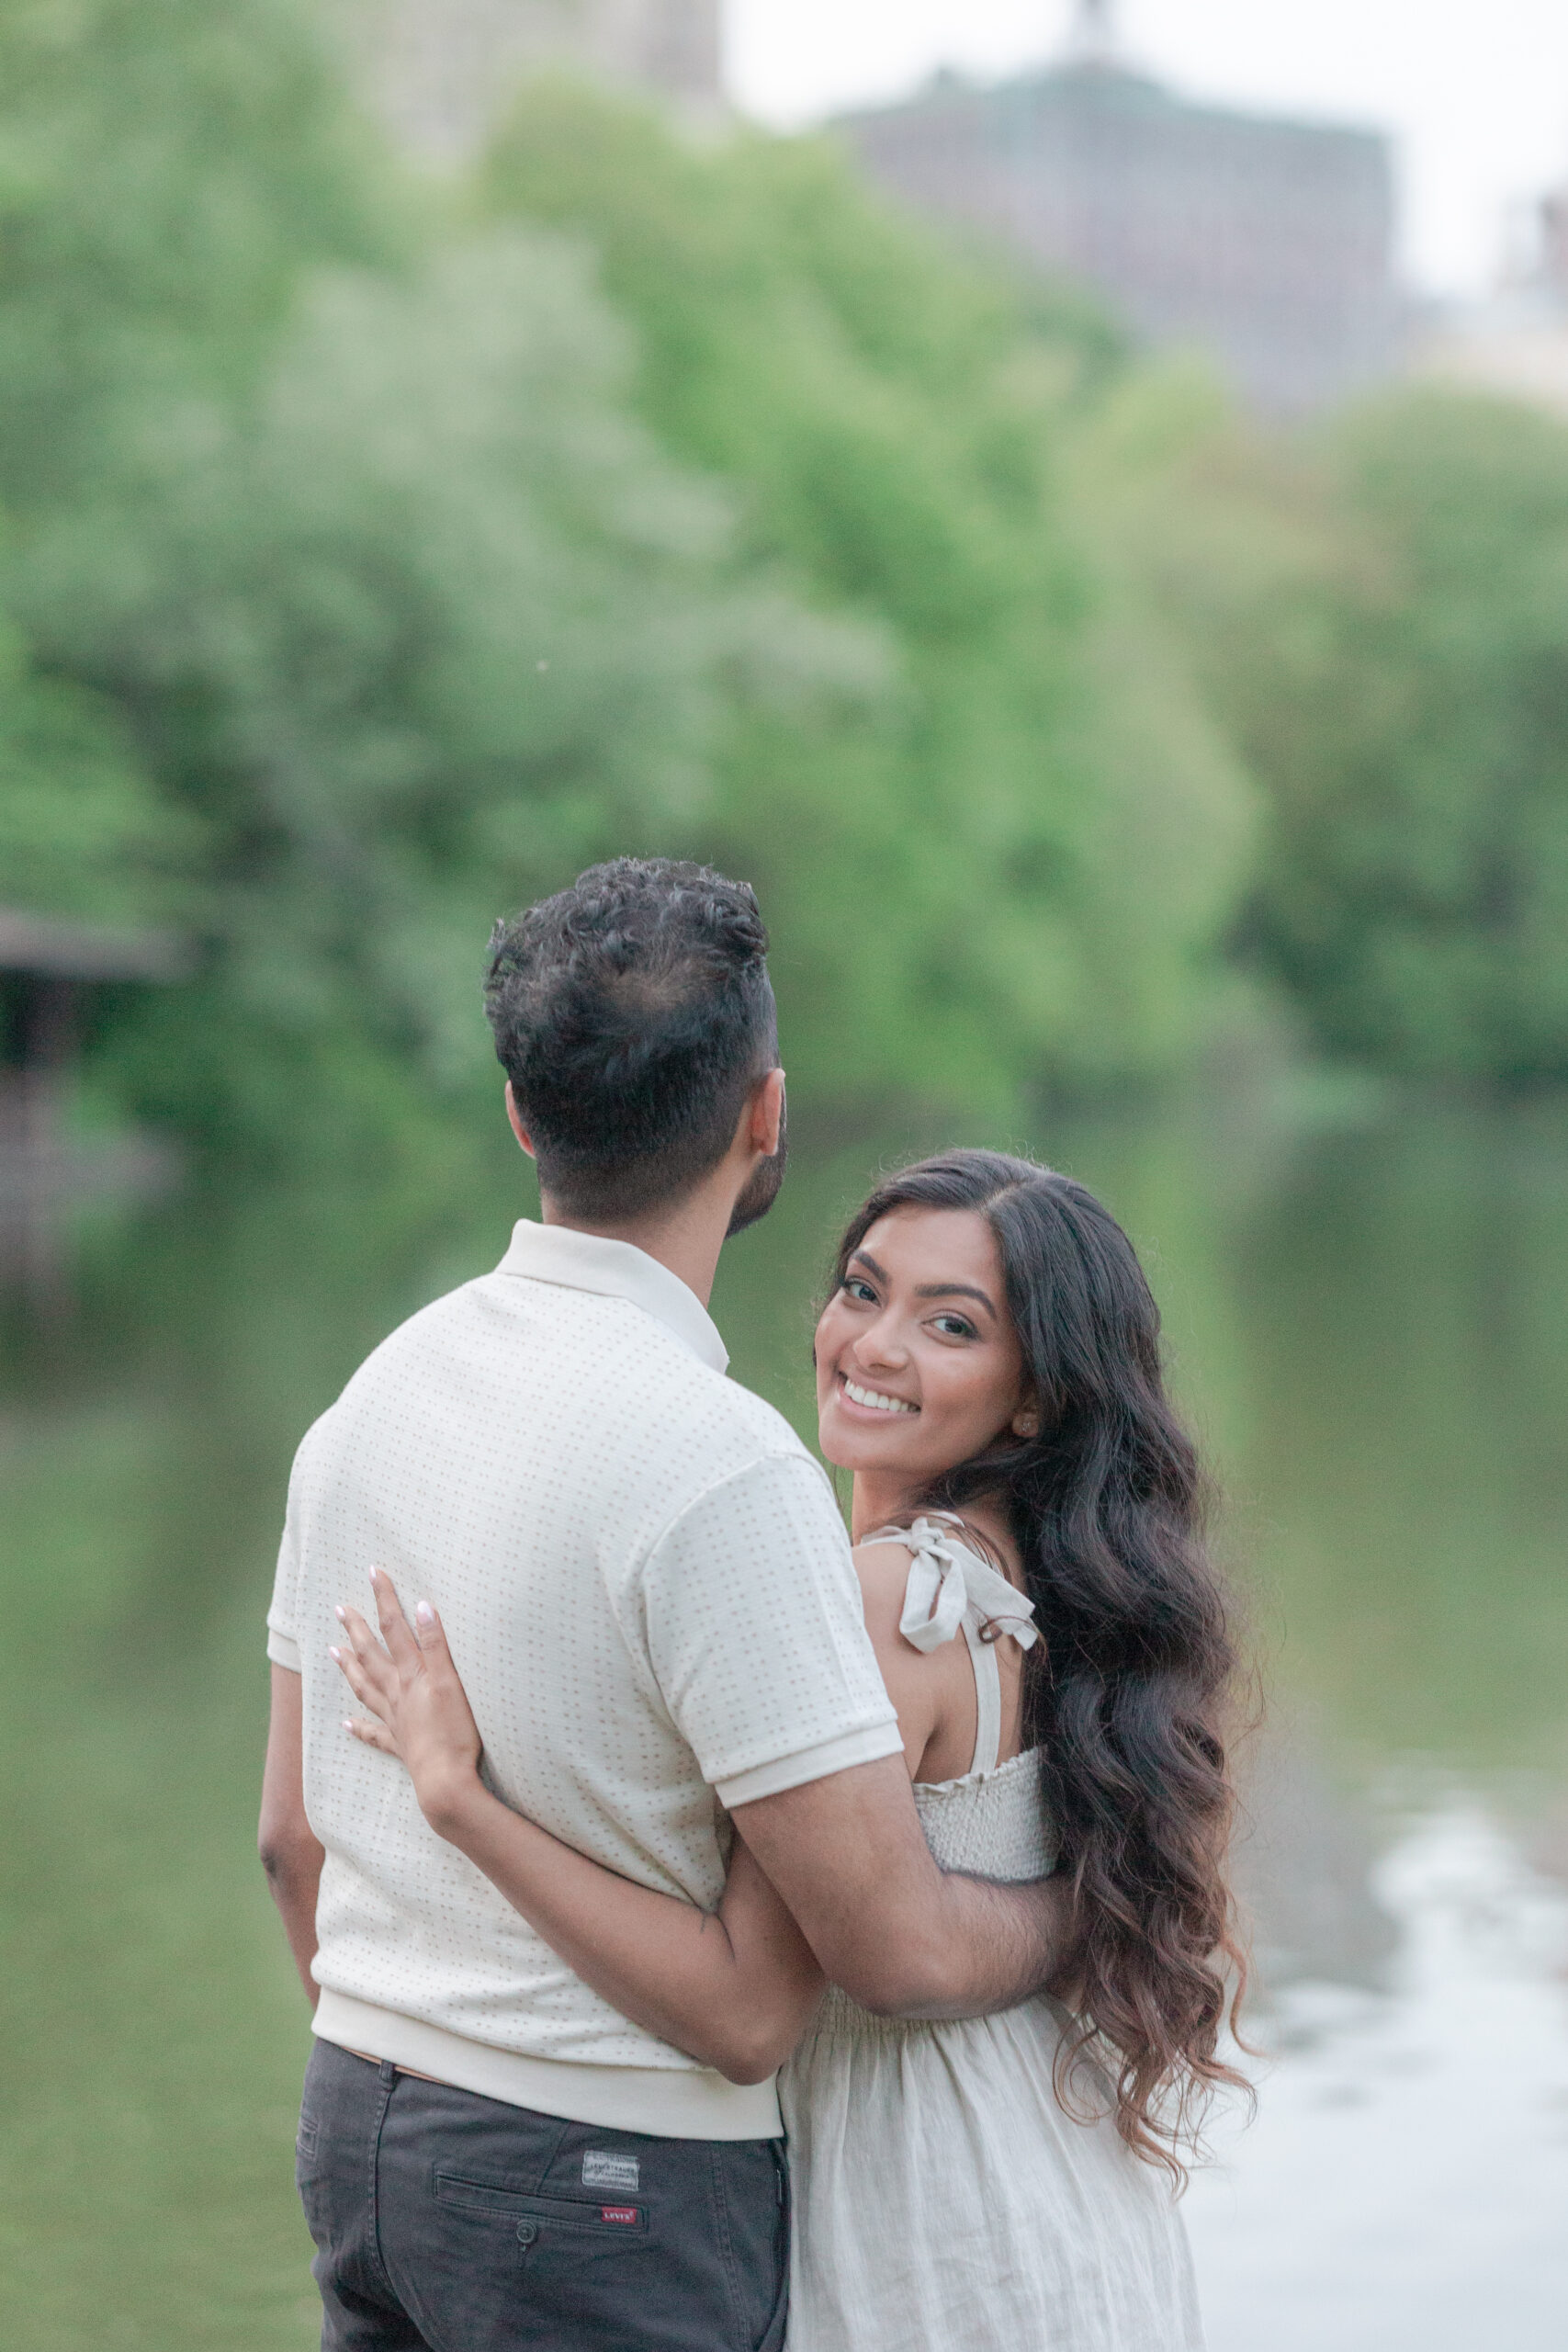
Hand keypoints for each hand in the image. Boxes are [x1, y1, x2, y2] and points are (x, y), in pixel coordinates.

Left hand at [330, 1568, 484, 1837]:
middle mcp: (397, 1694)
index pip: (394, 1629)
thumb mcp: (451, 1682)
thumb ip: (436, 1645)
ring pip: (365, 1688)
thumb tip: (421, 1606)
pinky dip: (357, 1727)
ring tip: (333, 1652)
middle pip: (371, 1656)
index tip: (373, 1573)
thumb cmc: (455, 1732)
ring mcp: (395, 1720)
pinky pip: (373, 1733)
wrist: (445, 1782)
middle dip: (357, 1629)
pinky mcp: (400, 1745)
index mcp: (411, 1675)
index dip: (384, 1599)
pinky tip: (344, 1723)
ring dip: (349, 1668)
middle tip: (340, 1609)